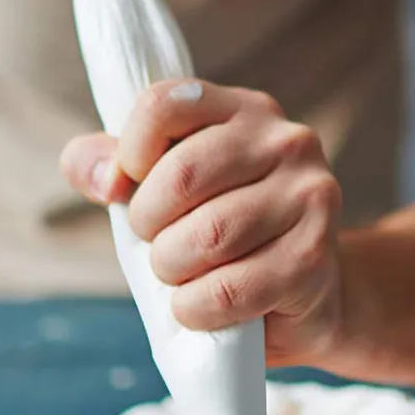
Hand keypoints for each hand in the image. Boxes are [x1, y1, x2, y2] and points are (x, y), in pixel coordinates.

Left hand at [61, 81, 343, 364]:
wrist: (307, 302)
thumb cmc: (226, 242)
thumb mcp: (166, 196)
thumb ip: (114, 170)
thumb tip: (101, 178)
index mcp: (244, 110)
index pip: (163, 105)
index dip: (129, 154)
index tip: (134, 188)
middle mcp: (287, 142)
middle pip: (182, 176)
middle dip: (149, 226)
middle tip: (160, 247)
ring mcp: (309, 197)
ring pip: (209, 235)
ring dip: (174, 271)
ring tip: (182, 278)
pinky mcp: (313, 257)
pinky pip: (231, 288)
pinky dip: (198, 308)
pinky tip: (202, 307)